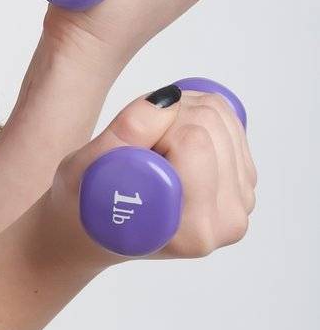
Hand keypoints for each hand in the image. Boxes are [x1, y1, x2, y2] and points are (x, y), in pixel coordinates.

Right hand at [41, 83, 256, 270]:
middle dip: (169, 120)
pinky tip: (173, 142)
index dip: (156, 129)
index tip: (131, 152)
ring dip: (182, 115)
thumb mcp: (84, 170)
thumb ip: (125, 135)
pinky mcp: (244, 183)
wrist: (99, 225)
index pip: (194, 142)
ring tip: (153, 146)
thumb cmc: (86, 205)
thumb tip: (169, 99)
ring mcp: (240, 202)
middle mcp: (226, 222)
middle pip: (210, 124)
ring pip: (221, 116)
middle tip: (140, 148)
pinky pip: (230, 120)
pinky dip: (197, 116)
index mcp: (192, 230)